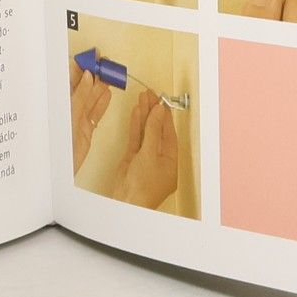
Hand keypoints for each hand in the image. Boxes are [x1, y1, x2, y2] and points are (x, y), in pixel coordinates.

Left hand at [68, 59, 111, 171]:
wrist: (59, 168)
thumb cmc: (57, 142)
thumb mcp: (68, 115)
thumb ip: (80, 96)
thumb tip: (87, 76)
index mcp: (60, 100)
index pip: (71, 77)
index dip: (81, 65)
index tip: (92, 55)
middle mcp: (68, 108)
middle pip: (83, 86)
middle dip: (94, 73)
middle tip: (105, 63)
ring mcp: (77, 118)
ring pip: (91, 98)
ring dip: (100, 86)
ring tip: (110, 74)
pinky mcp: (85, 129)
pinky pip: (96, 112)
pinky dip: (103, 102)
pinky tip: (108, 93)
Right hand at [111, 89, 179, 209]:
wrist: (125, 201)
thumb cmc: (143, 188)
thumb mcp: (151, 155)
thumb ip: (154, 131)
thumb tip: (159, 112)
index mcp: (171, 162)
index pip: (169, 134)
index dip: (165, 117)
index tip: (162, 101)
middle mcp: (159, 159)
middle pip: (157, 131)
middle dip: (154, 113)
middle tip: (150, 95)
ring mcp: (145, 158)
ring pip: (146, 132)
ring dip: (144, 116)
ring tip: (142, 98)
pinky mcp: (132, 158)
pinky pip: (136, 138)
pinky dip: (136, 125)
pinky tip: (136, 112)